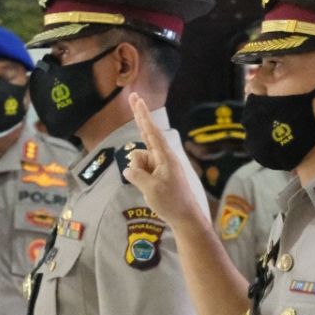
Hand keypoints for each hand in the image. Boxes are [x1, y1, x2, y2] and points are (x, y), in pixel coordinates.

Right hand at [122, 93, 203, 229]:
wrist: (185, 217)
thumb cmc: (171, 202)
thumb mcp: (150, 188)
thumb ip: (136, 175)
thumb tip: (129, 170)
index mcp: (165, 156)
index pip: (150, 130)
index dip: (141, 114)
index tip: (137, 98)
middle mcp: (162, 157)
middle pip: (144, 138)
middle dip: (138, 123)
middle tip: (132, 97)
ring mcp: (159, 166)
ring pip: (138, 161)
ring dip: (138, 173)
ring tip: (151, 188)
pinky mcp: (157, 174)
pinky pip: (141, 170)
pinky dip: (140, 178)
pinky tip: (150, 190)